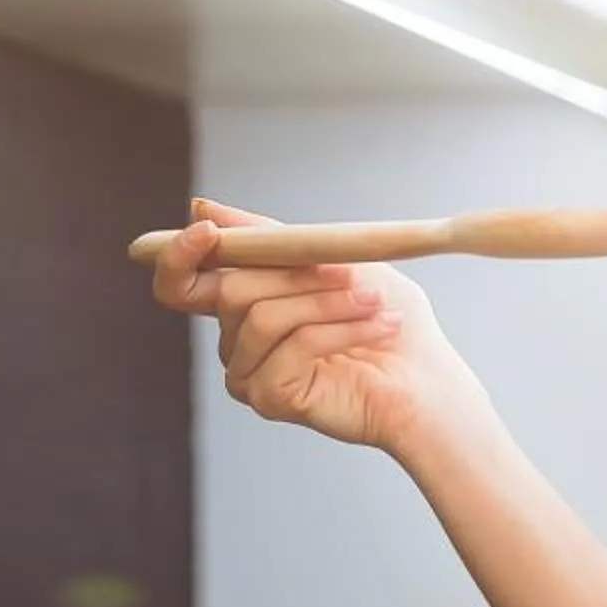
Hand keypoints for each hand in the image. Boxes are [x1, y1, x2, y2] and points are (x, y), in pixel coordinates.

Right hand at [150, 199, 489, 454]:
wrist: (427, 381)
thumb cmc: (386, 315)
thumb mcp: (331, 257)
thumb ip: (268, 237)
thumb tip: (199, 207)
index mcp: (243, 304)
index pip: (179, 283)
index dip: (179, 255)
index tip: (205, 230)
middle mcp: (235, 341)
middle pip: (230, 291)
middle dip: (295, 274)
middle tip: (352, 273)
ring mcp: (248, 374)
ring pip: (263, 318)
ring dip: (326, 302)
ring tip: (376, 303)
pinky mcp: (270, 398)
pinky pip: (292, 347)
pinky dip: (341, 330)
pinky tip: (380, 326)